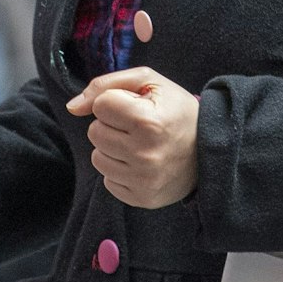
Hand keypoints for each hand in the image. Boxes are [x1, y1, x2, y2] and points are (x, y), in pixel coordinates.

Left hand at [66, 66, 199, 208]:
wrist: (210, 150)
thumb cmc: (176, 110)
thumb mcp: (149, 82)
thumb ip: (106, 85)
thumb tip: (72, 106)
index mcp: (148, 121)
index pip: (101, 106)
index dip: (115, 102)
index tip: (136, 106)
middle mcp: (144, 154)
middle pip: (95, 132)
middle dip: (112, 125)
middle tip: (137, 126)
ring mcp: (143, 180)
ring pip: (97, 157)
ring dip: (113, 147)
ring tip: (138, 144)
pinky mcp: (141, 198)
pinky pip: (107, 180)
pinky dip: (120, 169)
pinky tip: (140, 163)